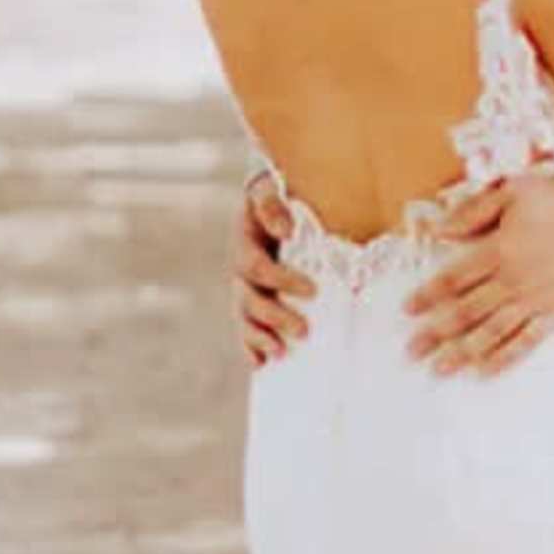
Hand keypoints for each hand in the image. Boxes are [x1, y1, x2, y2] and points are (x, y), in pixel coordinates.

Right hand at [235, 170, 309, 367]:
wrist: (270, 197)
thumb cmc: (276, 193)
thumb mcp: (269, 189)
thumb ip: (271, 204)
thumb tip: (285, 229)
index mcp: (245, 243)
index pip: (257, 268)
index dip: (281, 281)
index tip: (312, 290)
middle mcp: (241, 270)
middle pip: (250, 300)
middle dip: (275, 318)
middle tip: (304, 331)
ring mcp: (245, 287)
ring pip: (246, 318)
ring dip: (260, 338)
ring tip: (280, 353)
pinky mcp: (253, 300)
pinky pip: (246, 327)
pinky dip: (250, 346)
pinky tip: (261, 364)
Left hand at [406, 171, 553, 375]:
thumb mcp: (513, 190)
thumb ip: (474, 212)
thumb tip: (440, 228)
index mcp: (499, 250)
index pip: (454, 279)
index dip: (428, 296)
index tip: (408, 310)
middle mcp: (514, 280)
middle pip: (466, 312)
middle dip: (436, 333)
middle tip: (412, 350)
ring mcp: (536, 300)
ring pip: (491, 332)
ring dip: (463, 352)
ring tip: (440, 368)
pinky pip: (527, 341)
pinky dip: (505, 358)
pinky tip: (485, 370)